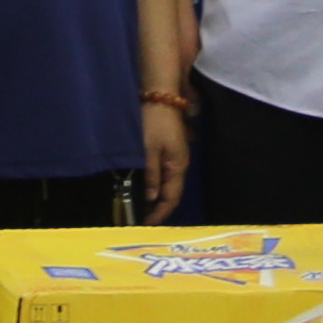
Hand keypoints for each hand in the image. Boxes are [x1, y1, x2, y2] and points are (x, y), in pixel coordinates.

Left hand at [136, 90, 192, 219]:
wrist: (161, 96)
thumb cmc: (154, 122)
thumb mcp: (149, 150)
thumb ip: (151, 175)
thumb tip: (152, 198)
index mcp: (177, 167)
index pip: (172, 198)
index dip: (160, 214)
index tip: (146, 225)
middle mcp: (180, 165)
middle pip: (172, 194)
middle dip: (159, 209)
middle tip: (142, 220)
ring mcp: (176, 157)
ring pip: (169, 185)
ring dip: (157, 198)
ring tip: (142, 208)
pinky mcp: (171, 150)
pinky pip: (166, 175)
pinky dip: (157, 185)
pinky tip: (146, 189)